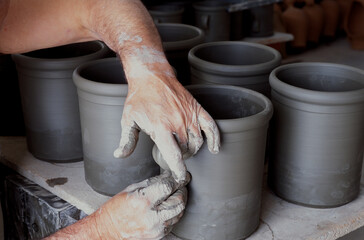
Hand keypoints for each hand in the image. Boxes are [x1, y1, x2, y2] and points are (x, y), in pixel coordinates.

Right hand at [94, 171, 190, 239]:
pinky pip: (174, 221)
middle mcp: (151, 216)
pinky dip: (175, 212)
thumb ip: (152, 182)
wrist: (108, 230)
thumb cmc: (116, 209)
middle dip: (182, 189)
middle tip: (180, 184)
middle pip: (178, 200)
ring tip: (175, 194)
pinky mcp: (158, 235)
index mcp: (142, 200)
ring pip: (179, 211)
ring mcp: (156, 227)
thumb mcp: (131, 189)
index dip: (176, 179)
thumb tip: (168, 176)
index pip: (168, 186)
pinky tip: (169, 207)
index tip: (180, 176)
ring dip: (180, 201)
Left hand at [113, 48, 219, 183]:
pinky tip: (214, 148)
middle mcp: (178, 123)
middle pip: (186, 150)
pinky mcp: (196, 109)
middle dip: (181, 158)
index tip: (180, 178)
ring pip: (197, 141)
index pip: (174, 156)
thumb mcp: (128, 120)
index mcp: (161, 128)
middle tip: (174, 155)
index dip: (179, 171)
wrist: (151, 76)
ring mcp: (189, 116)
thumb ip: (127, 140)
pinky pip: (211, 126)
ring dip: (192, 149)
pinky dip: (215, 138)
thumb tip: (119, 155)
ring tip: (184, 148)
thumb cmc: (139, 98)